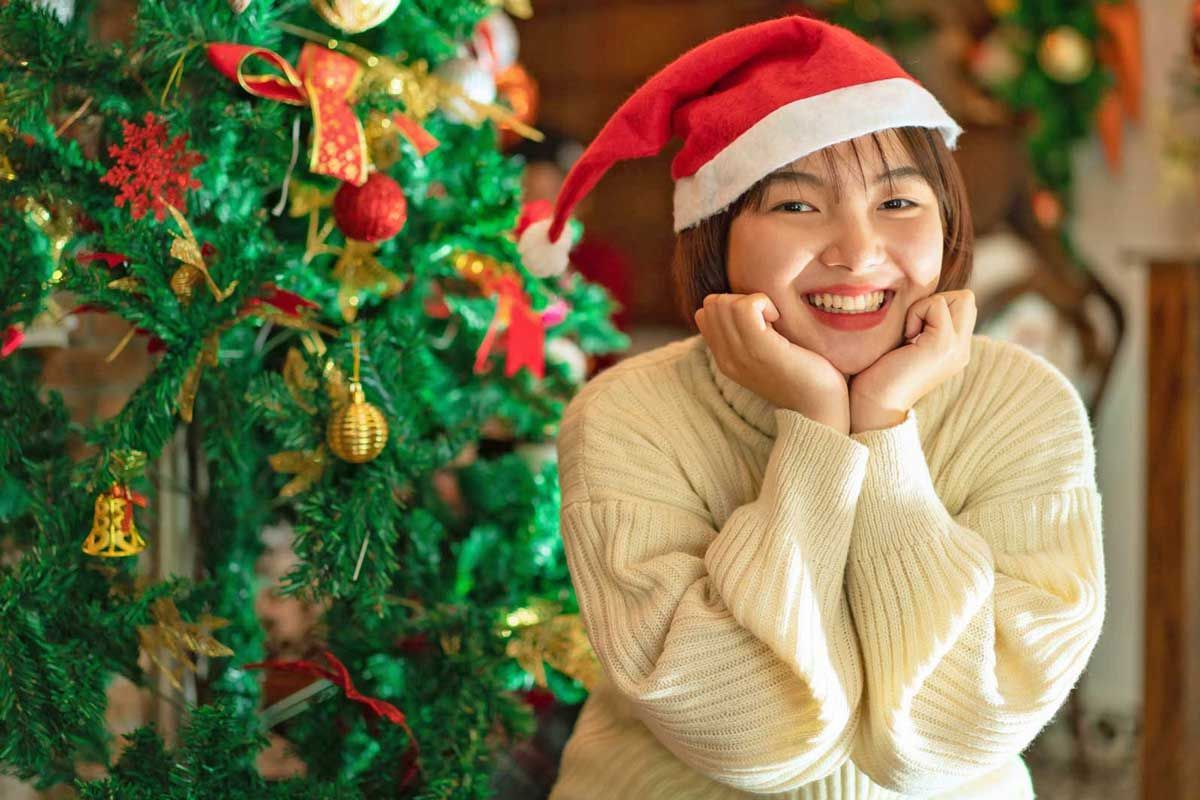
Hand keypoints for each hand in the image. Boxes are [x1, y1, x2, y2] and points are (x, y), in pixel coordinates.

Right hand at [695, 292, 849, 433]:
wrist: (818, 411)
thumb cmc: (802, 377)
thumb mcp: (765, 356)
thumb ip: (749, 337)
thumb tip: (746, 305)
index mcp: (725, 360)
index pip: (704, 314)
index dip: (731, 304)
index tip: (758, 319)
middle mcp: (727, 358)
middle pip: (712, 304)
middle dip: (741, 299)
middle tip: (767, 317)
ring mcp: (741, 355)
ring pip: (725, 303)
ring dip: (753, 300)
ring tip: (773, 319)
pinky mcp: (761, 350)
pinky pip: (745, 307)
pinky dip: (763, 302)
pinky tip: (778, 318)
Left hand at [849, 290, 976, 432]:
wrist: (872, 405)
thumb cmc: (877, 374)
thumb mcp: (906, 343)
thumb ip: (922, 324)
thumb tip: (920, 293)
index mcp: (955, 349)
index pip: (963, 304)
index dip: (935, 305)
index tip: (911, 329)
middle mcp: (962, 349)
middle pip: (966, 298)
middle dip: (935, 302)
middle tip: (911, 328)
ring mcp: (957, 348)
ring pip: (958, 297)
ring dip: (925, 307)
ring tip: (908, 335)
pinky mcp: (943, 345)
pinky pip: (937, 305)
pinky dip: (916, 313)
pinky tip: (905, 339)